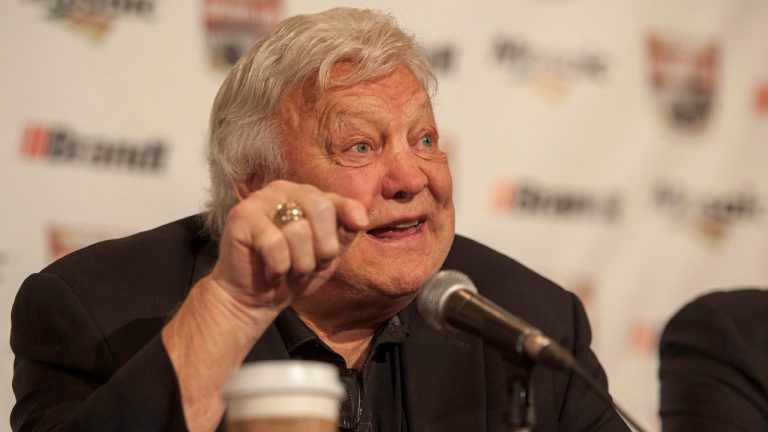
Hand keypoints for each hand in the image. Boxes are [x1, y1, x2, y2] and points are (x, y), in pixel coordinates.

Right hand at [210, 180, 368, 310]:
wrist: (255, 299)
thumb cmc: (293, 273)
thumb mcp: (328, 254)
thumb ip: (345, 231)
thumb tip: (361, 218)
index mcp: (306, 194)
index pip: (337, 201)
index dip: (345, 223)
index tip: (341, 245)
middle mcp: (283, 189)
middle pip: (321, 209)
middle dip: (322, 250)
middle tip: (308, 267)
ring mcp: (260, 200)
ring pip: (298, 230)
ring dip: (299, 264)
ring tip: (288, 271)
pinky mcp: (241, 216)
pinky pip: (274, 243)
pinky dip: (278, 268)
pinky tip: (271, 273)